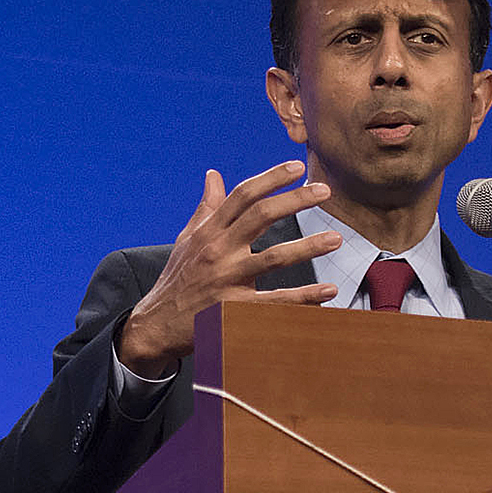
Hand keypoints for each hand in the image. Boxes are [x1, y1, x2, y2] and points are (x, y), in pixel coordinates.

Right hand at [116, 163, 342, 374]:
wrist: (155, 325)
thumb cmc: (177, 279)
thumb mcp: (187, 239)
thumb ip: (206, 208)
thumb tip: (213, 175)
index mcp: (209, 231)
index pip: (242, 196)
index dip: (270, 178)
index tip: (297, 167)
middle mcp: (217, 251)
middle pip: (260, 216)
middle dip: (295, 200)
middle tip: (324, 190)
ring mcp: (226, 280)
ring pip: (273, 258)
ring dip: (308, 247)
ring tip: (335, 238)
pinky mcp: (234, 309)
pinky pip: (275, 301)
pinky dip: (304, 296)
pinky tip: (328, 291)